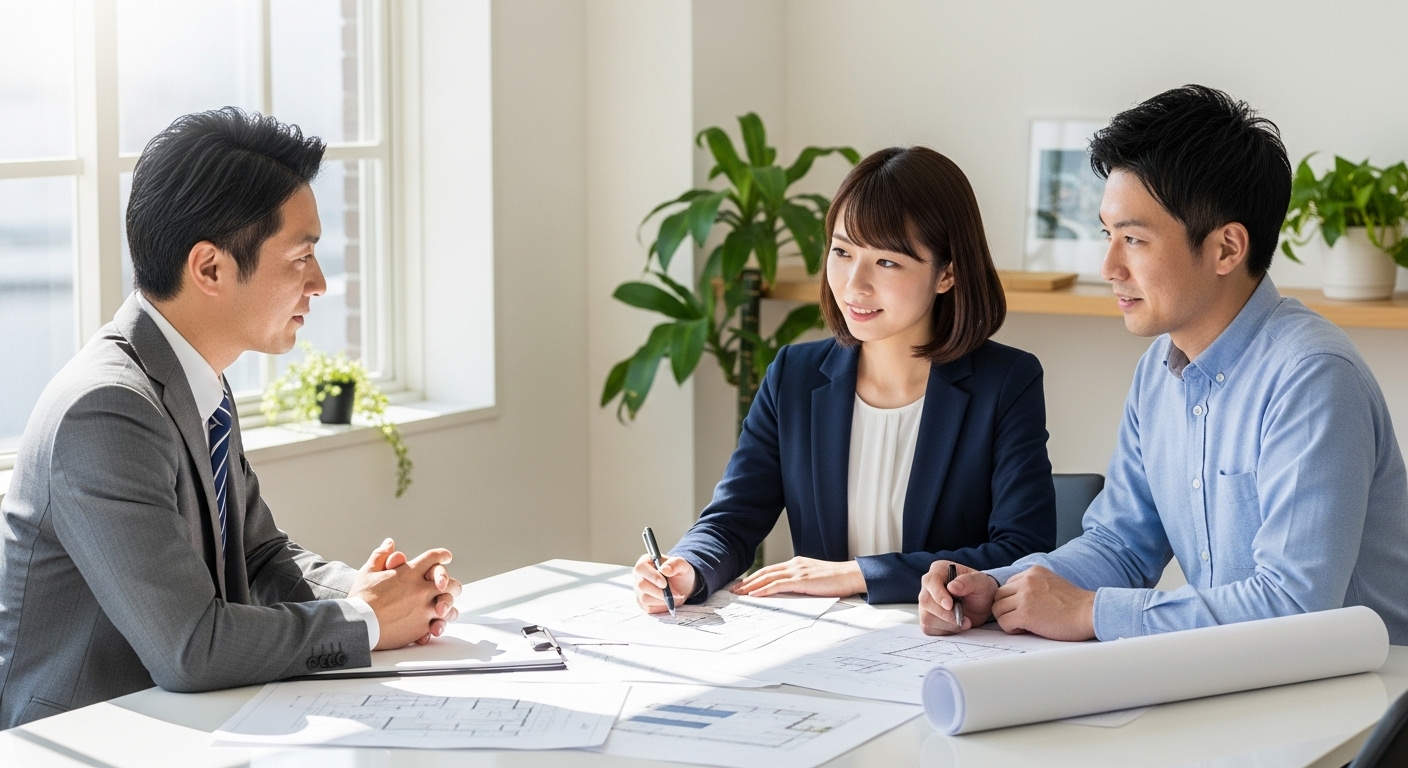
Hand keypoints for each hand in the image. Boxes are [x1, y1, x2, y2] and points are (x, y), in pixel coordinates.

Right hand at [350, 540, 459, 648]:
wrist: (357, 625)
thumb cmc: (361, 598)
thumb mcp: (368, 572)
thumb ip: (382, 555)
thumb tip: (389, 543)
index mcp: (410, 573)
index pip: (434, 558)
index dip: (442, 555)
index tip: (446, 557)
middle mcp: (421, 590)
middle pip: (449, 583)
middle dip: (450, 583)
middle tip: (447, 586)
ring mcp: (423, 609)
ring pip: (449, 605)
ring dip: (448, 606)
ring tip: (444, 608)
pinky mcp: (421, 628)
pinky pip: (439, 625)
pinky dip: (439, 624)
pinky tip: (435, 624)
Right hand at [633, 554, 696, 613]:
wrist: (682, 585)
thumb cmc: (679, 572)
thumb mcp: (682, 565)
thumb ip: (675, 564)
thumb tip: (664, 569)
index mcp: (645, 562)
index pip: (641, 568)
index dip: (652, 576)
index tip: (664, 583)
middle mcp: (639, 576)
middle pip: (641, 585)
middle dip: (658, 591)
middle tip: (672, 593)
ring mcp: (639, 590)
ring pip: (644, 598)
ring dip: (661, 600)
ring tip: (673, 596)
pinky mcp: (642, 602)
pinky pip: (648, 607)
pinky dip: (660, 606)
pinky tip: (668, 601)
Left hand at [730, 557, 864, 597]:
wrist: (852, 576)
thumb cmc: (836, 580)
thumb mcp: (814, 579)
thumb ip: (800, 583)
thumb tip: (787, 593)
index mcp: (797, 564)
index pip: (770, 570)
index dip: (755, 577)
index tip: (743, 584)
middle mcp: (794, 565)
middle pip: (765, 572)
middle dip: (748, 581)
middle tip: (733, 589)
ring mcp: (798, 571)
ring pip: (768, 577)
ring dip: (751, 586)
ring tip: (739, 593)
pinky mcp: (802, 580)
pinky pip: (778, 585)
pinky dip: (764, 589)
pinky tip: (755, 595)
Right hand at [920, 560, 997, 634]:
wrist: (982, 604)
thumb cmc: (980, 589)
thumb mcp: (981, 581)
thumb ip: (968, 581)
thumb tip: (952, 587)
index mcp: (939, 571)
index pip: (930, 581)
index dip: (938, 594)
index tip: (950, 605)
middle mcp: (928, 586)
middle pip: (926, 602)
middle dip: (945, 614)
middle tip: (963, 618)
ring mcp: (926, 603)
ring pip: (926, 617)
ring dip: (947, 624)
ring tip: (964, 622)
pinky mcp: (928, 617)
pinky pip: (928, 628)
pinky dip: (944, 630)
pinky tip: (955, 626)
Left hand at [991, 565, 1095, 640]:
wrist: (1090, 613)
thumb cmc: (1075, 604)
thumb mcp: (1051, 583)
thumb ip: (1033, 586)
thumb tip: (1015, 598)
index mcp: (1033, 572)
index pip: (1007, 586)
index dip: (1013, 601)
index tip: (1026, 609)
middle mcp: (1026, 581)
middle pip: (998, 596)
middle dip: (1006, 609)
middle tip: (1022, 619)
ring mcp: (1025, 597)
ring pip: (997, 609)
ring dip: (1007, 619)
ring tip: (1025, 625)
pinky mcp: (1025, 614)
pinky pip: (1003, 623)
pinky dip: (1011, 629)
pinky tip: (1027, 630)